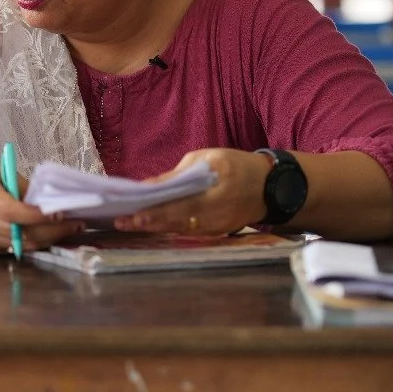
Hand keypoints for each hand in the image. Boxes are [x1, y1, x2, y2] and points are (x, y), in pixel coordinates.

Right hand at [0, 165, 83, 252]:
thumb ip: (20, 185)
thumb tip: (46, 198)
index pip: (17, 213)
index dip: (42, 216)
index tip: (63, 213)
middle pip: (25, 234)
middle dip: (55, 231)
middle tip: (77, 224)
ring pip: (23, 245)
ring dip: (48, 239)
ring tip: (67, 230)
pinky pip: (14, 248)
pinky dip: (33, 243)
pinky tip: (46, 235)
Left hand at [112, 148, 271, 234]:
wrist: (270, 186)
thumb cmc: (234, 165)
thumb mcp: (207, 158)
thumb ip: (177, 174)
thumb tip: (148, 186)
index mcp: (216, 186)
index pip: (181, 201)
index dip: (157, 209)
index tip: (134, 212)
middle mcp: (217, 211)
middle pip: (177, 219)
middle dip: (148, 222)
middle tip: (122, 222)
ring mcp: (217, 226)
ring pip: (180, 229)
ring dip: (154, 227)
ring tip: (128, 224)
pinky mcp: (216, 232)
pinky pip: (188, 232)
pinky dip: (168, 229)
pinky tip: (148, 226)